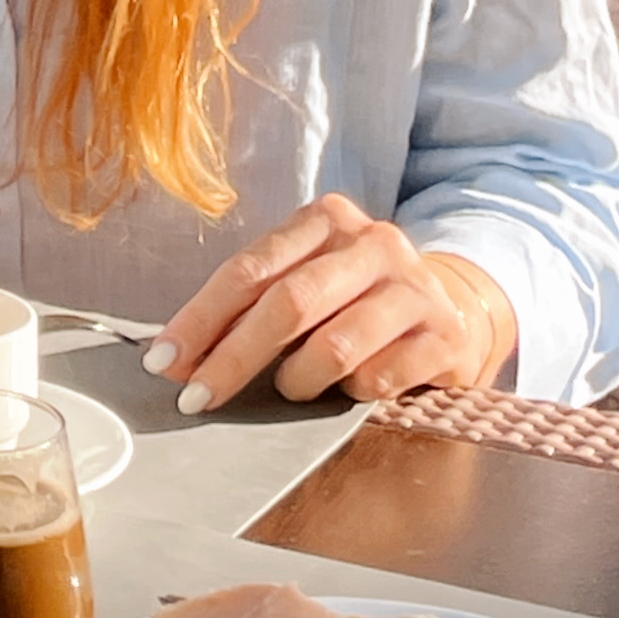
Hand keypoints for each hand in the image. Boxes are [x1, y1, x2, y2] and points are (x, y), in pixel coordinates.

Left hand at [145, 195, 514, 413]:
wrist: (454, 308)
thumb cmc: (356, 297)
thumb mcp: (308, 280)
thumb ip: (255, 304)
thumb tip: (180, 353)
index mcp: (325, 219)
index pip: (248, 270)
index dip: (201, 318)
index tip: (164, 360)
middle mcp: (373, 243)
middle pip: (287, 305)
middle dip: (233, 358)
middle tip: (196, 398)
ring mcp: (414, 289)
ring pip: (334, 346)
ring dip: (297, 380)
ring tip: (291, 388)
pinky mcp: (444, 336)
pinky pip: (378, 378)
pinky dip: (350, 392)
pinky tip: (351, 387)